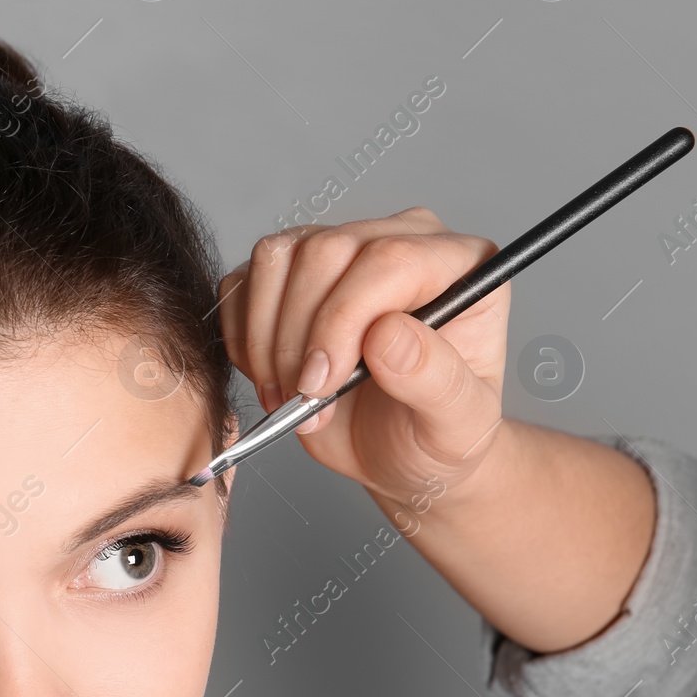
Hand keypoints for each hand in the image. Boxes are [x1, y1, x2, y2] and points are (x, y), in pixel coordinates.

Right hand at [218, 207, 509, 508]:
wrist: (398, 453)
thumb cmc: (435, 436)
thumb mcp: (455, 426)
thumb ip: (436, 380)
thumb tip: (389, 335)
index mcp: (455, 265)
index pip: (387, 259)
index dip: (341, 320)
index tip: (320, 385)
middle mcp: (397, 243)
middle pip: (323, 251)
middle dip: (298, 337)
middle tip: (305, 400)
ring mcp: (339, 254)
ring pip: (275, 259)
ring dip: (266, 338)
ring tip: (289, 396)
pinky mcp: (289, 278)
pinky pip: (242, 283)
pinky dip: (245, 338)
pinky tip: (271, 378)